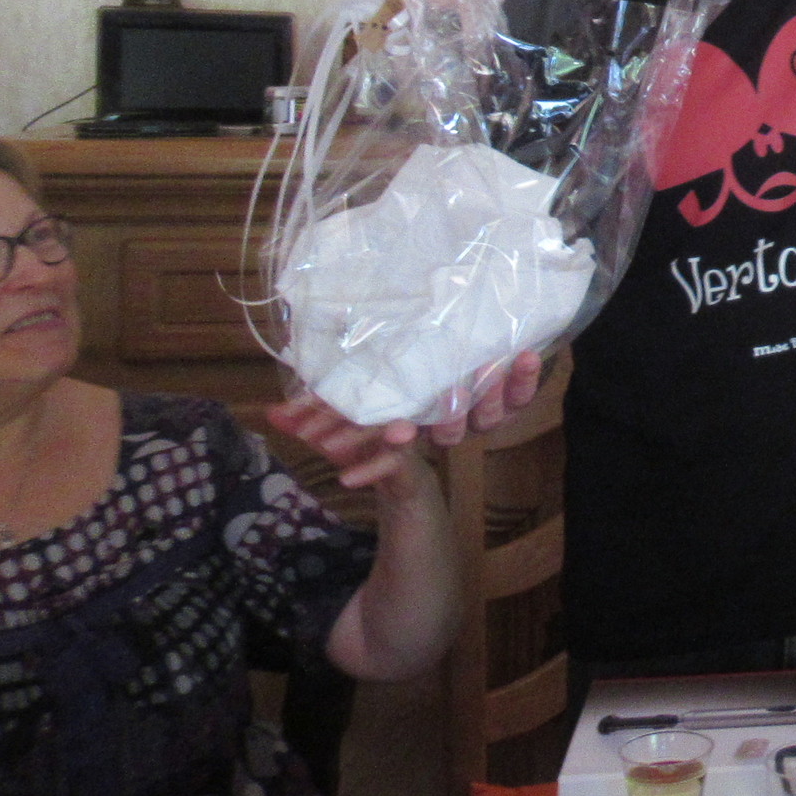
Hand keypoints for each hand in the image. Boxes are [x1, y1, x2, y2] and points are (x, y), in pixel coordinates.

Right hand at [266, 349, 543, 488]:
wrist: (474, 330)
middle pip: (442, 436)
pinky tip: (523, 357)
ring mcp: (479, 413)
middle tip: (429, 411)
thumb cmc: (411, 356)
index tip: (360, 466)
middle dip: (438, 423)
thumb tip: (272, 414)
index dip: (379, 461)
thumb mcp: (362, 374)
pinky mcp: (511, 397)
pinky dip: (522, 381)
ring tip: (481, 372)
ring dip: (481, 398)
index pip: (392, 451)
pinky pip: (519, 398)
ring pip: (482, 420)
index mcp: (410, 424)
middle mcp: (445, 423)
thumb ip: (324, 399)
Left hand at [267, 393, 428, 493]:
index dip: (312, 401)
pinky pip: (393, 461)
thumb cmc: (366, 450)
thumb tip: (270, 411)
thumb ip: (303, 426)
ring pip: (381, 428)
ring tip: (327, 448)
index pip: (340, 392)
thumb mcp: (330, 438)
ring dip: (354, 436)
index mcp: (368, 401)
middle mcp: (388, 411)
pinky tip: (346, 479)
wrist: (403, 482)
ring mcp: (403, 434)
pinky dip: (369, 469)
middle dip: (332, 416)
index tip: (285, 412)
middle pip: (363, 404)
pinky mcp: (411, 459)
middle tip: (304, 432)